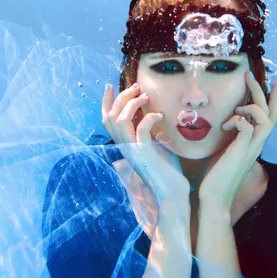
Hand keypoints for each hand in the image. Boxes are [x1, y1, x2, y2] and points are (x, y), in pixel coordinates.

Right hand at [102, 83, 190, 206]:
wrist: (171, 191)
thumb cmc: (166, 170)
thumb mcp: (153, 145)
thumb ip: (147, 131)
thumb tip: (150, 113)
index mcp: (124, 144)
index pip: (107, 120)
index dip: (105, 102)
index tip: (110, 86)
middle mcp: (124, 146)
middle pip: (110, 116)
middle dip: (121, 97)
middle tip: (137, 86)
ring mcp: (132, 150)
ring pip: (120, 120)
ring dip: (132, 104)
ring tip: (146, 96)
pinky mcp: (144, 153)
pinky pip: (141, 128)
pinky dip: (149, 117)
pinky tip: (159, 115)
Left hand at [198, 73, 276, 210]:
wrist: (215, 197)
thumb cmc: (218, 175)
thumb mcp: (227, 149)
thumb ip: (234, 137)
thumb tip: (229, 121)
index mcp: (255, 143)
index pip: (270, 117)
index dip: (274, 99)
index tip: (273, 82)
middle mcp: (257, 144)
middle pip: (270, 113)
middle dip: (262, 91)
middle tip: (249, 75)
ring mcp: (250, 148)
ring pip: (264, 118)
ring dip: (250, 107)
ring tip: (235, 109)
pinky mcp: (240, 151)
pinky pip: (247, 127)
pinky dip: (237, 120)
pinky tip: (225, 125)